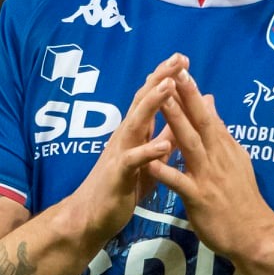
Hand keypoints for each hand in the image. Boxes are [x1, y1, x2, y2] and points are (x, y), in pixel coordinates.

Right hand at [61, 54, 183, 244]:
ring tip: (170, 86)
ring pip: (136, 123)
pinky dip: (148, 151)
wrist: (91, 216)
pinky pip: (133, 161)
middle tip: (179, 59)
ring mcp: (119, 153)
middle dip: (161, 79)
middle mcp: (125, 136)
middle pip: (142, 101)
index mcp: (135, 132)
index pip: (150, 98)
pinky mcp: (118, 175)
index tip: (182, 59)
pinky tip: (163, 144)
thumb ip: (164, 137)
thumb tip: (182, 116)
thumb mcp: (150, 159)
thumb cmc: (122, 186)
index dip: (165, 77)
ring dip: (153, 104)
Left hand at [147, 68, 273, 261]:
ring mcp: (209, 177)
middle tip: (173, 73)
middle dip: (186, 97)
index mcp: (224, 149)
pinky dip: (166, 172)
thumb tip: (212, 105)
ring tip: (164, 101)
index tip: (181, 70)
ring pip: (190, 145)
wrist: (254, 234)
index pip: (207, 116)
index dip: (194, 94)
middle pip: (201, 123)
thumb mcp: (236, 160)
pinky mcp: (200, 199)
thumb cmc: (241, 199)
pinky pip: (180, 183)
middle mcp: (217, 158)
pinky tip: (151, 163)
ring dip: (177, 122)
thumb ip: (222, 134)